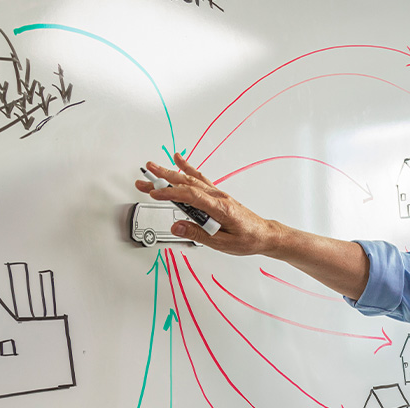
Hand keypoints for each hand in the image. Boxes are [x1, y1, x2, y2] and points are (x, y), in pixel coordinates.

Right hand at [134, 153, 281, 255]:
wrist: (263, 234)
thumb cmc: (247, 238)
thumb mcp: (222, 243)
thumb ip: (198, 235)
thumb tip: (177, 227)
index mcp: (220, 208)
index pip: (191, 196)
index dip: (171, 193)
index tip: (154, 193)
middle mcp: (218, 197)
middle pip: (187, 184)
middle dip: (164, 179)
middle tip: (145, 176)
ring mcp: (217, 194)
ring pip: (190, 180)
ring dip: (170, 173)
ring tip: (153, 167)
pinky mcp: (217, 195)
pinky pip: (199, 179)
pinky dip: (187, 169)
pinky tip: (178, 161)